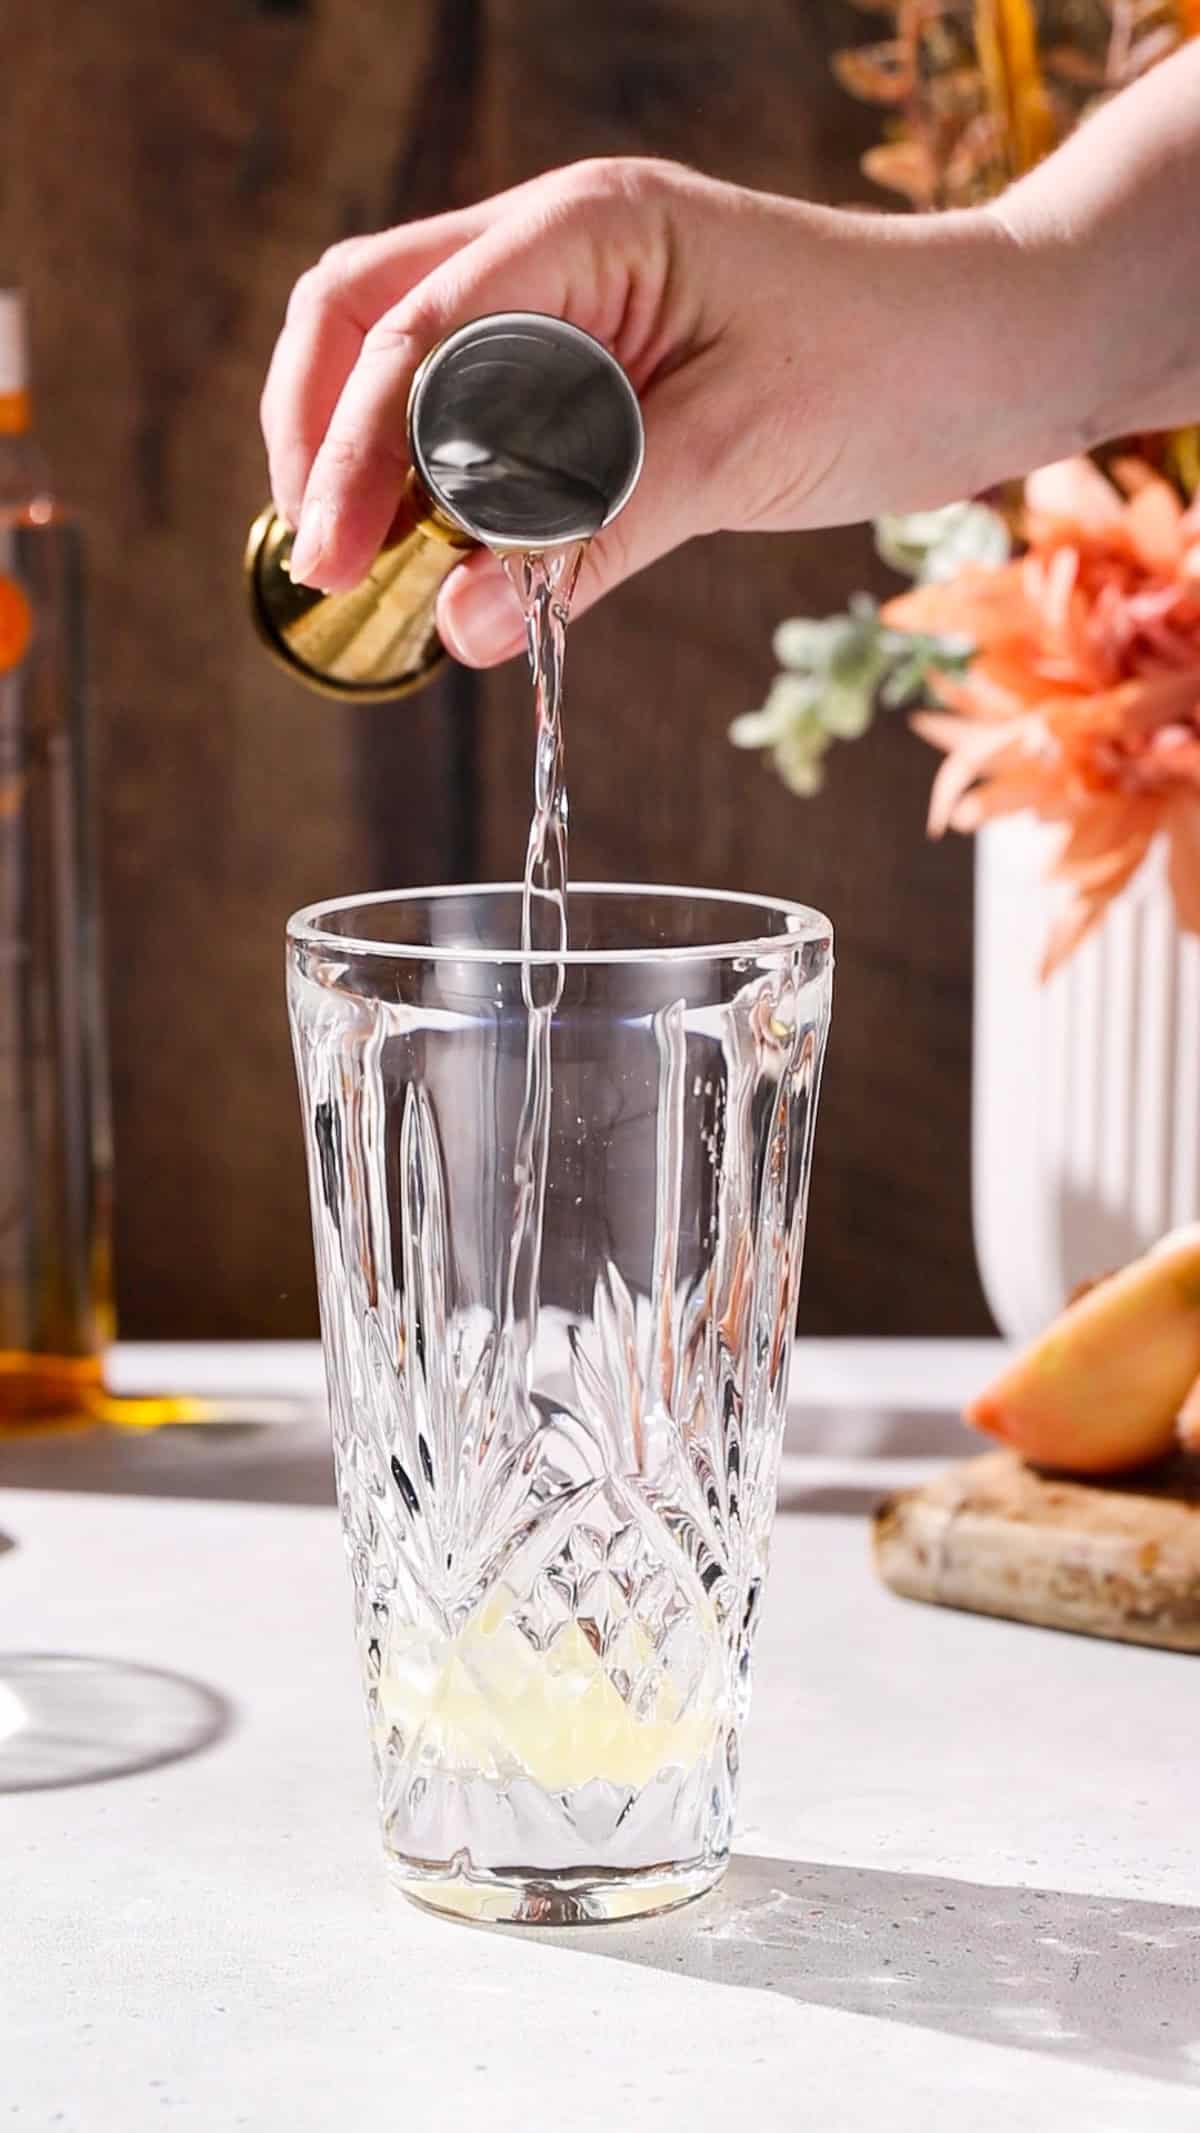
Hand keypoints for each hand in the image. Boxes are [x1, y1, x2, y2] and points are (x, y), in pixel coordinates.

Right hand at [262, 158, 1034, 665]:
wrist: (991, 348)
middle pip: (366, 314)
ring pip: (407, 361)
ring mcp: (566, 294)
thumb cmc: (887, 367)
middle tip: (327, 569)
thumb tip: (458, 627)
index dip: (350, 450)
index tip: (330, 565)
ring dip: (372, 459)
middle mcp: (554, 241)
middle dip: (322, 436)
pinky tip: (448, 553)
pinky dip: (442, 480)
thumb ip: (591, 534)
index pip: (411, 328)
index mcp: (582, 224)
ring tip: (377, 572)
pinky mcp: (591, 359)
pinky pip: (477, 410)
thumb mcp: (733, 453)